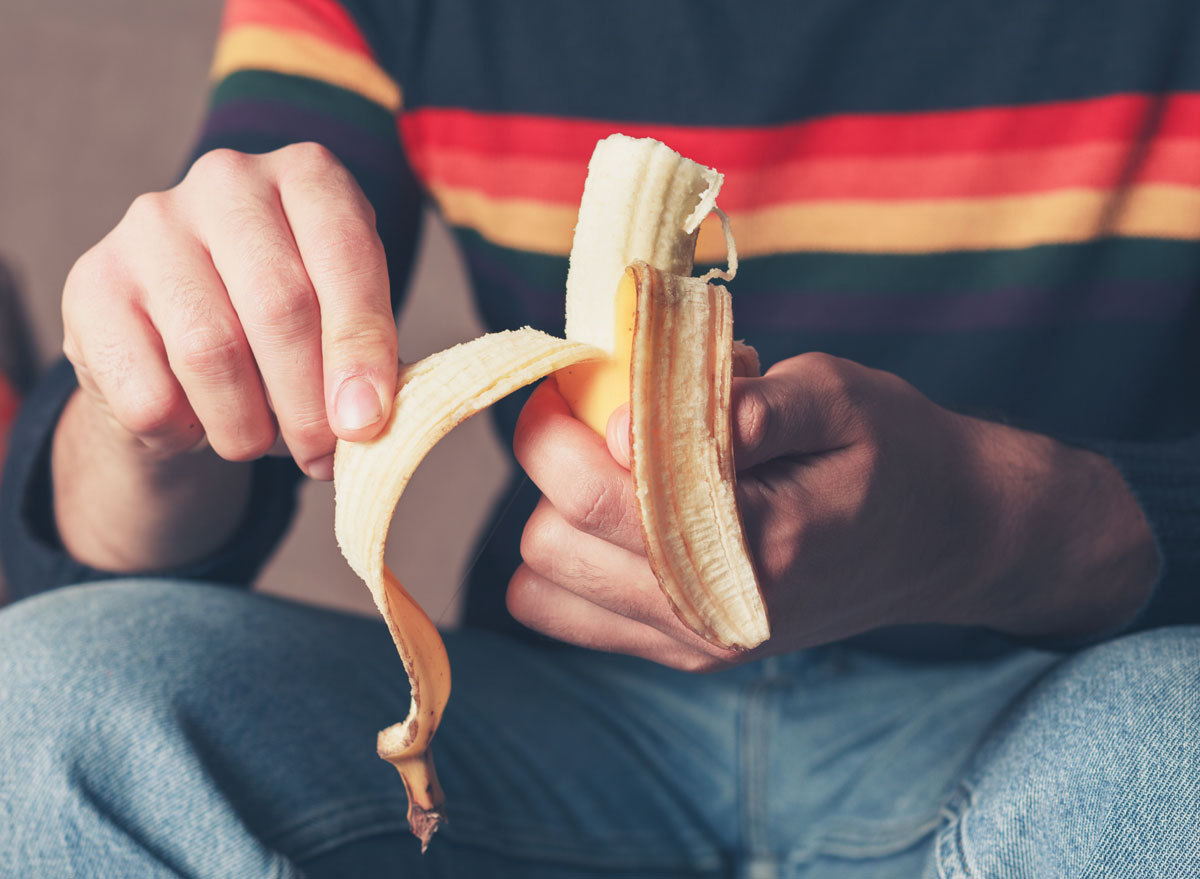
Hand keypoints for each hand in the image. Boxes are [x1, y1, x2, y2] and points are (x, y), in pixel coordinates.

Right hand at [62, 143, 397, 479]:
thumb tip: (367, 421)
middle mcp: (228, 181)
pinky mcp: (91, 283)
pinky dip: (183, 432)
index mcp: (309, 177)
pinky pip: (148, 390)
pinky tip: (194, 424)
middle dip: (308, 403)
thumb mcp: (343, 331)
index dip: (362, 348)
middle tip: (321, 457)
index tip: (367, 422)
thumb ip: (366, 365)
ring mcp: (151, 226)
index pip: (346, 255)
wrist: (180, 346)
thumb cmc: (287, 333)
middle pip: (279, 305)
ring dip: (246, 426)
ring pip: (212, 352)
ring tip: (258, 442)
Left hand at [509, 353, 1156, 669]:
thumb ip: (738, 404)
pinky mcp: (684, 649)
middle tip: (601, 407)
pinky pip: (567, 612)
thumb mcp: (836, 396)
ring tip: (622, 464)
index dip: (563, 417)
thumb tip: (627, 425)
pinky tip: (623, 514)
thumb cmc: (894, 450)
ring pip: (544, 581)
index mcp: (754, 546)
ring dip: (560, 508)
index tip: (585, 371)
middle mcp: (713, 612)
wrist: (946, 537)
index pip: (594, 493)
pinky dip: (572, 556)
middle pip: (553, 539)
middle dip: (555, 457)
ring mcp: (694, 640)